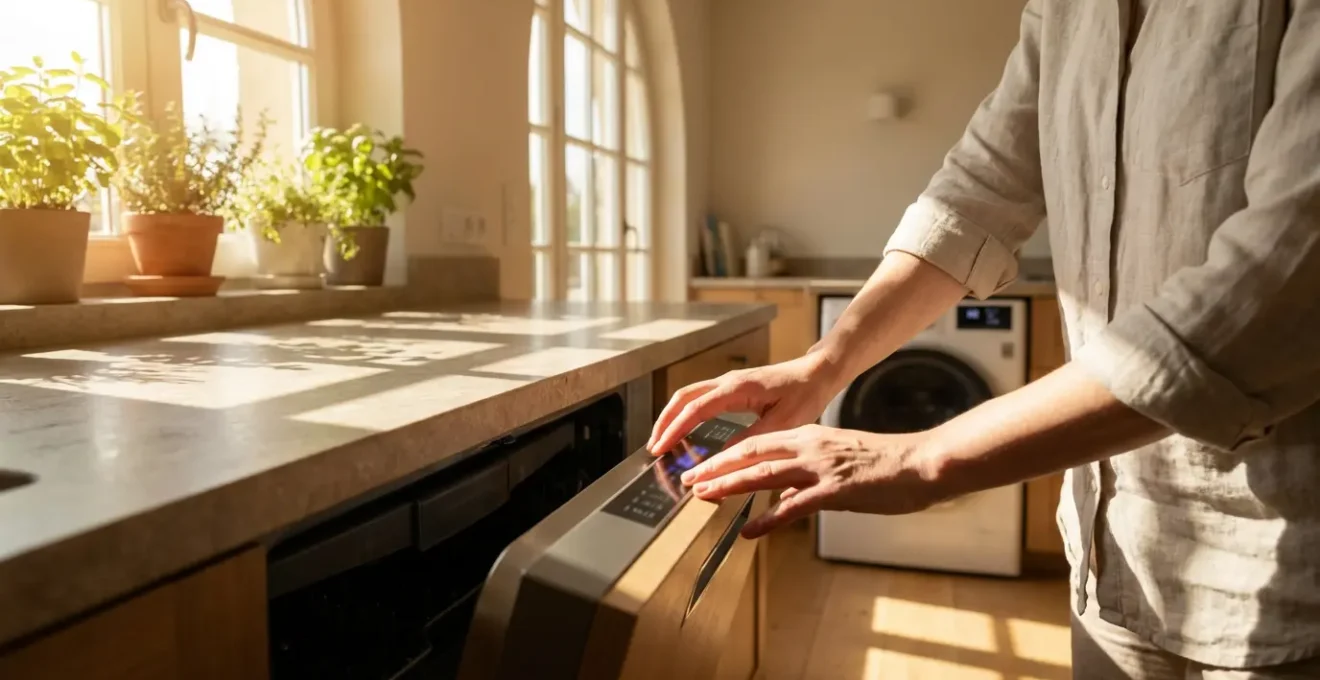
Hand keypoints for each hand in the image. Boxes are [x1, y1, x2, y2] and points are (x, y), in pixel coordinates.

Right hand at [647, 353, 842, 455]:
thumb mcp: (782, 423)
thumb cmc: (804, 395)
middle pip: (683, 398)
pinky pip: (699, 397)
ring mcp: (728, 383)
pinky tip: (683, 429)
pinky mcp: (732, 388)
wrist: (816, 373)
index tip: (661, 447)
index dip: (675, 429)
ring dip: (672, 416)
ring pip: (688, 396)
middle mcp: (727, 382)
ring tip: (662, 440)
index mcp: (737, 389)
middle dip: (664, 422)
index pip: (695, 409)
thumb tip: (723, 457)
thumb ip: (752, 439)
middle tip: (654, 447)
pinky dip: (684, 413)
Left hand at [679, 424, 948, 537]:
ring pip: (764, 474)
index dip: (725, 456)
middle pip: (751, 454)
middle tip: (688, 480)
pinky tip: (749, 530)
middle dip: (715, 467)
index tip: (701, 468)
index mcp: (809, 437)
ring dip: (730, 486)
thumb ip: (807, 478)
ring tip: (704, 496)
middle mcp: (809, 446)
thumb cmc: (884, 465)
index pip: (757, 443)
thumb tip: (784, 497)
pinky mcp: (836, 491)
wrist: (920, 463)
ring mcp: (821, 468)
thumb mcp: (838, 463)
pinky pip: (794, 506)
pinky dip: (768, 519)